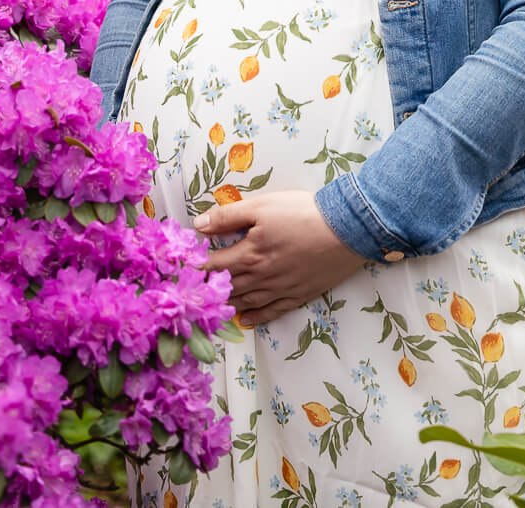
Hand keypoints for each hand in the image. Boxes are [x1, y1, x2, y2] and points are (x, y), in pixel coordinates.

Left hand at [195, 189, 365, 325]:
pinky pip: (271, 312)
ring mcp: (279, 289)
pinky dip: (256, 317)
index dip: (195, 269)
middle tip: (191, 294)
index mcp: (249, 254)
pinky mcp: (297, 295)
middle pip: (228, 287)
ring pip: (247, 302)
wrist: (345, 230)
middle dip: (208, 290)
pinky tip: (246, 320)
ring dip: (228, 305)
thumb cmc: (302, 213)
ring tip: (214, 307)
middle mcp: (260, 277)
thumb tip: (198, 227)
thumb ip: (229, 216)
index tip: (179, 272)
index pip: (213, 265)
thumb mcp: (262, 206)